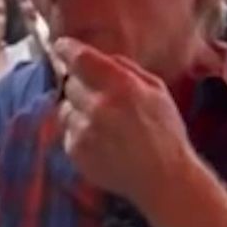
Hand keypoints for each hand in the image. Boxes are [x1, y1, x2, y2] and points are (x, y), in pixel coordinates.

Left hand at [53, 38, 193, 207]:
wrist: (163, 179)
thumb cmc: (165, 132)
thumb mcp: (156, 90)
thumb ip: (126, 68)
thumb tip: (100, 57)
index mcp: (121, 86)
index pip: (80, 59)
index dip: (67, 50)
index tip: (61, 46)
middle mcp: (98, 106)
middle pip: (70, 84)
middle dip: (81, 87)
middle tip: (100, 99)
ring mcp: (84, 130)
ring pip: (66, 108)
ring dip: (79, 111)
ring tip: (105, 125)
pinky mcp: (75, 150)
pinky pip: (68, 132)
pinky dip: (80, 133)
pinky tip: (103, 142)